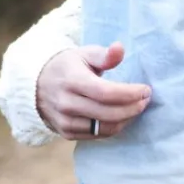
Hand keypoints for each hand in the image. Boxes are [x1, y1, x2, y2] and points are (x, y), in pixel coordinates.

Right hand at [34, 42, 151, 139]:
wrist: (37, 86)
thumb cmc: (67, 67)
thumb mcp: (83, 54)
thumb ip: (104, 55)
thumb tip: (120, 49)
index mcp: (72, 80)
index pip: (106, 93)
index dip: (129, 94)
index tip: (146, 89)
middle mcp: (67, 103)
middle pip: (108, 113)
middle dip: (133, 108)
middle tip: (146, 99)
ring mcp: (66, 121)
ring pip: (105, 127)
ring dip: (126, 119)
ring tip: (136, 107)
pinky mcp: (67, 133)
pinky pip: (98, 135)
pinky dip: (114, 127)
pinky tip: (122, 116)